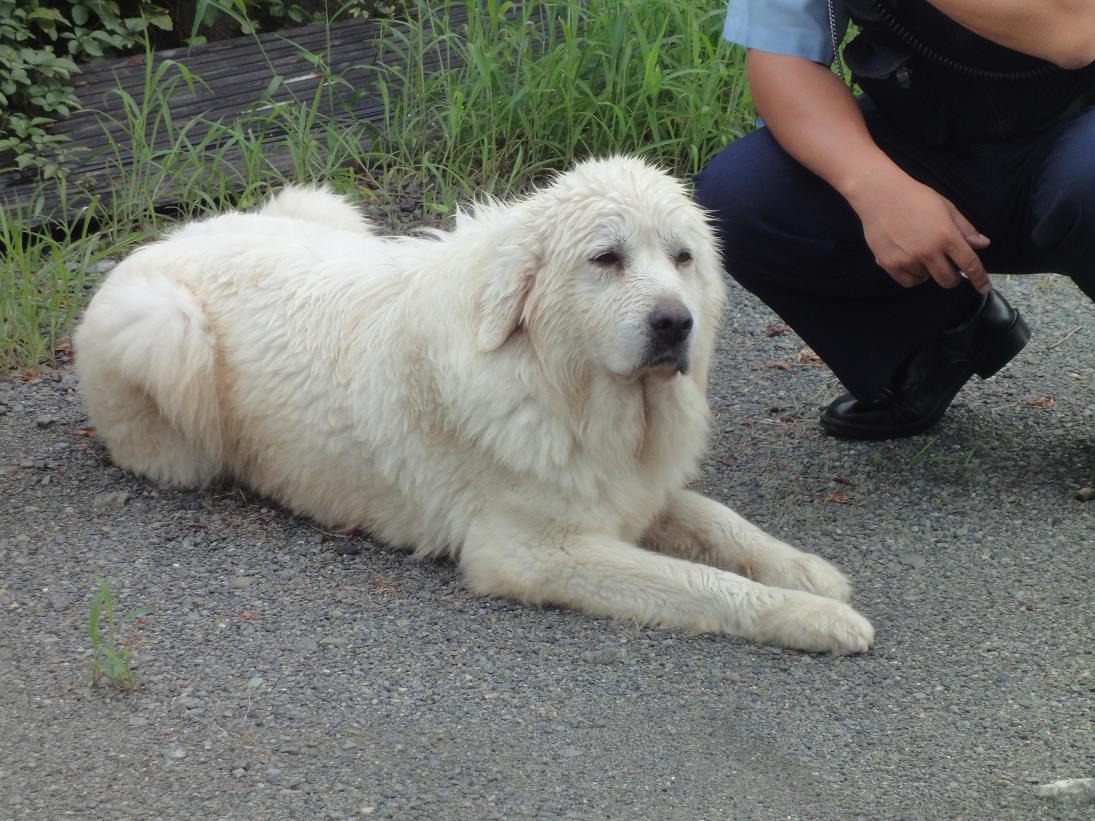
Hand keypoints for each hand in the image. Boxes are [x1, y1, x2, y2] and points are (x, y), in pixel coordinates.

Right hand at [848, 166, 992, 293]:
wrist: (880, 194)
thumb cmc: (915, 197)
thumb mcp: (946, 208)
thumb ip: (965, 229)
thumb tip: (983, 244)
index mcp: (946, 235)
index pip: (970, 264)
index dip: (980, 279)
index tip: (984, 288)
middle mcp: (928, 251)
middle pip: (948, 280)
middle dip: (952, 277)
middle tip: (948, 267)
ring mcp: (907, 259)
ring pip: (926, 279)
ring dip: (928, 271)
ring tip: (919, 253)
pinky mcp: (889, 263)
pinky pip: (908, 281)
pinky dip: (912, 275)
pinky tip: (909, 261)